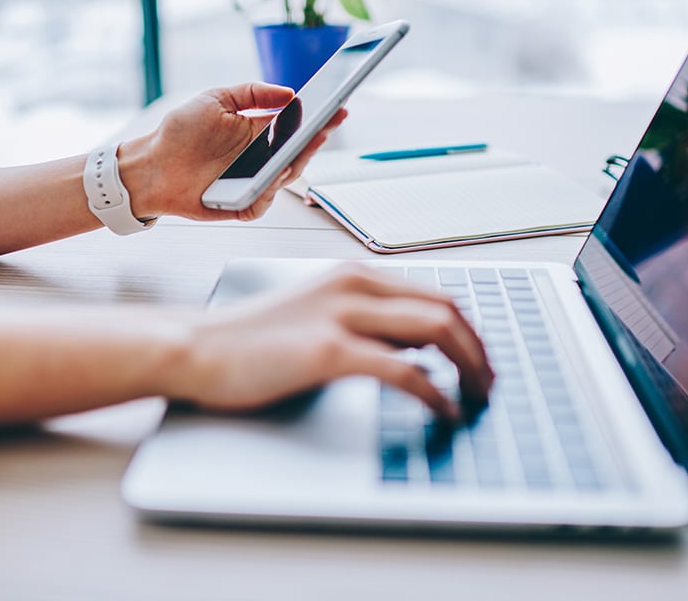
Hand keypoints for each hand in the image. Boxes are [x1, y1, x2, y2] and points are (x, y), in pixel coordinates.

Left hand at [117, 83, 345, 221]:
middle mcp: (261, 158)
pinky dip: (270, 190)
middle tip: (328, 125)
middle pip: (299, 151)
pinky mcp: (242, 204)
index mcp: (259, 131)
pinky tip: (274, 176)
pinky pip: (263, 200)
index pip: (297, 125)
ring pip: (286, 177)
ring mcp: (253, 182)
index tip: (337, 105)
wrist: (151, 164)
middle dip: (316, 138)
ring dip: (297, 161)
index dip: (319, 117)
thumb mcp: (216, 99)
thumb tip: (289, 93)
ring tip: (306, 144)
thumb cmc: (181, 132)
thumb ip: (253, 93)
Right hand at [164, 264, 492, 419]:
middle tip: (490, 382)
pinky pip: (405, 370)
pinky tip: (443, 410)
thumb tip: (415, 346)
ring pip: (437, 330)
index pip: (434, 294)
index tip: (480, 359)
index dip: (468, 329)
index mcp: (353, 275)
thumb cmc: (250, 339)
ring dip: (470, 366)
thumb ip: (363, 321)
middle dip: (479, 348)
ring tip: (478, 396)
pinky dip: (436, 392)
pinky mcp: (329, 350)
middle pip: (446, 308)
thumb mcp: (316, 313)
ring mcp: (343, 315)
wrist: (197, 348)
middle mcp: (355, 285)